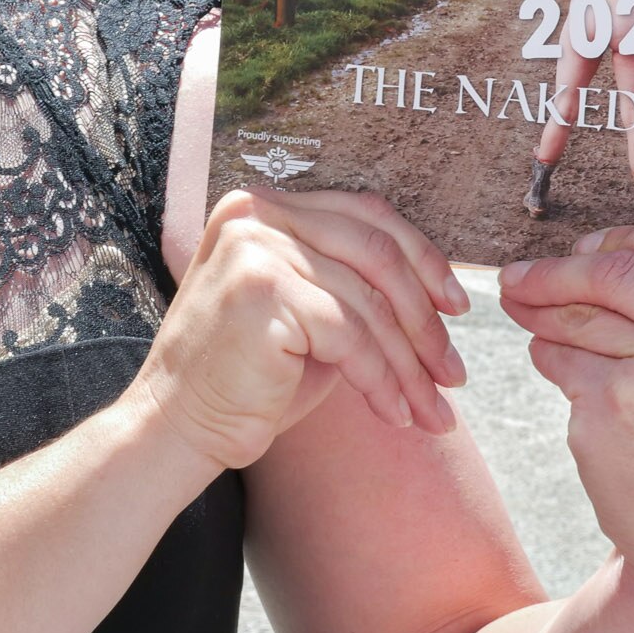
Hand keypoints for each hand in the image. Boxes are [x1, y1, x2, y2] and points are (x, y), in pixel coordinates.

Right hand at [133, 187, 471, 470]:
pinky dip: (382, 380)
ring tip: (433, 407)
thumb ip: (352, 283)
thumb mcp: (306, 313)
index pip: (365, 214)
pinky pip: (350, 337)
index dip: (422, 259)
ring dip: (410, 363)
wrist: (177, 427)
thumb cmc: (247, 376)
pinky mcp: (263, 293)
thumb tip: (438, 292)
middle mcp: (258, 214)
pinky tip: (394, 413)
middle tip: (453, 372)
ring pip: (369, 302)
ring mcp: (257, 248)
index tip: (456, 306)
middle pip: (376, 252)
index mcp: (266, 206)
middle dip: (424, 319)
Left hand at [495, 213, 633, 597]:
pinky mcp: (616, 405)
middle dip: (558, 269)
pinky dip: (545, 356)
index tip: (588, 248)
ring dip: (542, 311)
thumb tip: (585, 246)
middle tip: (519, 276)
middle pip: (620, 267)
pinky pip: (557, 355)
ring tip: (528, 315)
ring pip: (581, 312)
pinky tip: (555, 368)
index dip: (626, 235)